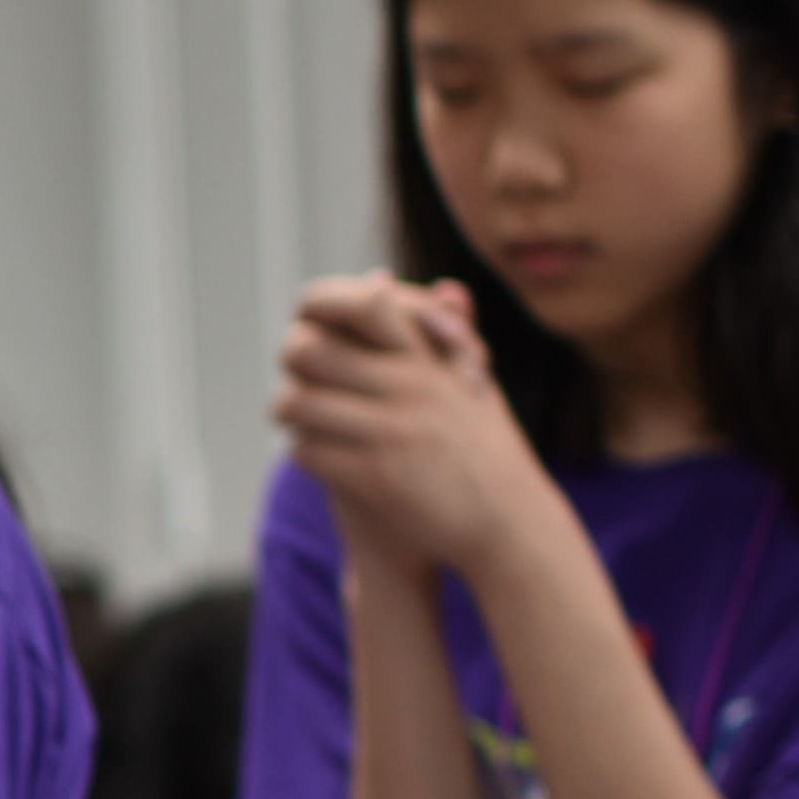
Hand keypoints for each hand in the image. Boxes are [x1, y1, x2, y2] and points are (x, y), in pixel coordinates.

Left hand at [274, 275, 548, 583]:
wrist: (509, 521)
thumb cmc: (486, 447)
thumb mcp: (467, 378)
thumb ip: (426, 327)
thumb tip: (377, 277)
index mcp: (431, 357)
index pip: (360, 302)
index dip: (320, 306)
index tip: (313, 323)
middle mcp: (410, 387)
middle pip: (307, 349)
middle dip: (293, 361)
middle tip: (298, 376)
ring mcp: (390, 432)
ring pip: (296, 402)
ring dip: (290, 410)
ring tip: (299, 416)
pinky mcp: (374, 477)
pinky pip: (307, 450)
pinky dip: (306, 450)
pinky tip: (318, 451)